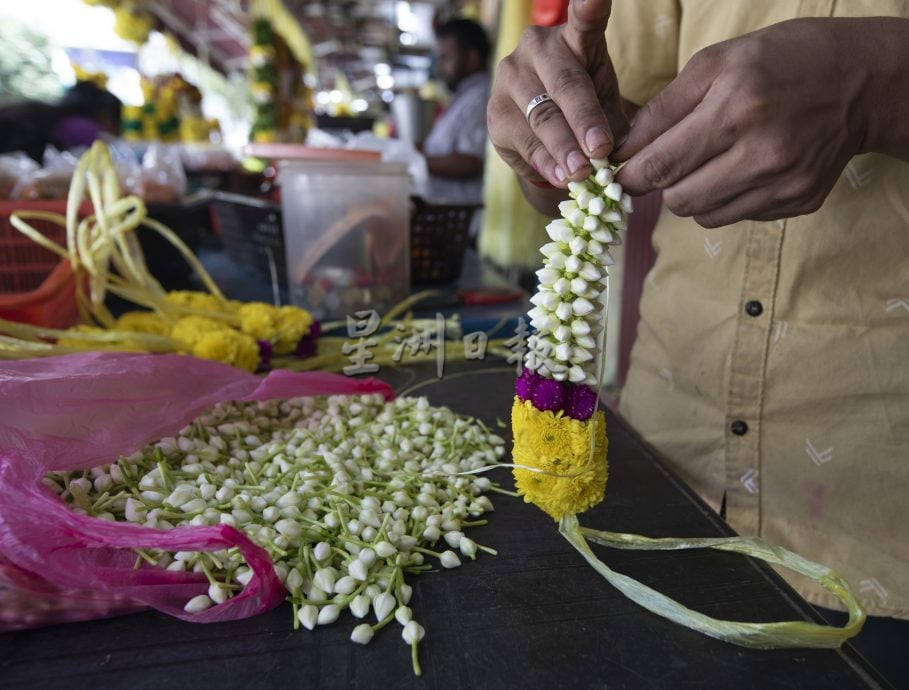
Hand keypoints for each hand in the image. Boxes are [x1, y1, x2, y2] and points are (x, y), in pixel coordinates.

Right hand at [487, 0, 627, 188]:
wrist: (540, 125)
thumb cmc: (583, 106)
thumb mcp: (605, 106)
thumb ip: (614, 123)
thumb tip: (627, 154)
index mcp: (575, 37)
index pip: (584, 17)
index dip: (590, 4)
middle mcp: (538, 48)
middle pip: (565, 85)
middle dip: (584, 122)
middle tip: (601, 152)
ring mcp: (511, 77)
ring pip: (542, 117)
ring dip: (564, 149)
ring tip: (581, 174)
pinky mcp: (495, 112)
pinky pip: (523, 141)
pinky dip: (545, 162)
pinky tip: (558, 176)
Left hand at [613, 19, 877, 227]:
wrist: (862, 81)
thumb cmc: (780, 61)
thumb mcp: (716, 62)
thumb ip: (663, 108)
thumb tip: (624, 150)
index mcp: (737, 109)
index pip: (660, 164)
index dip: (630, 174)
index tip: (619, 173)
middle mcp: (763, 153)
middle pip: (678, 199)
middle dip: (661, 185)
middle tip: (664, 165)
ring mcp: (785, 183)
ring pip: (704, 215)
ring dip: (692, 194)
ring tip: (705, 163)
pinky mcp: (800, 201)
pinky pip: (737, 217)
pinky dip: (725, 199)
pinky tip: (739, 169)